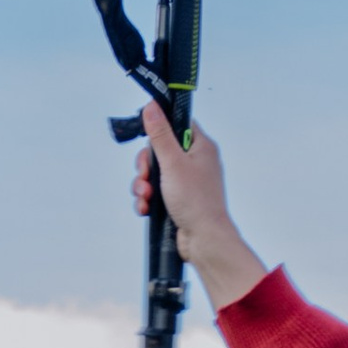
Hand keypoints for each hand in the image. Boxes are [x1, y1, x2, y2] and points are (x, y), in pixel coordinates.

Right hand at [135, 102, 267, 311]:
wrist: (204, 242)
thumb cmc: (196, 202)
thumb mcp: (173, 162)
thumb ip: (160, 134)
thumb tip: (151, 106)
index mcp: (201, 147)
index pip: (177, 124)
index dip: (159, 130)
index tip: (149, 140)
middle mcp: (195, 163)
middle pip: (160, 151)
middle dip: (146, 166)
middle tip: (145, 176)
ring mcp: (186, 183)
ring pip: (155, 174)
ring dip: (143, 185)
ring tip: (145, 197)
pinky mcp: (178, 201)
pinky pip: (156, 193)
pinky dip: (148, 200)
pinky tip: (146, 208)